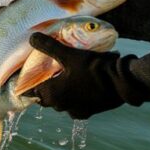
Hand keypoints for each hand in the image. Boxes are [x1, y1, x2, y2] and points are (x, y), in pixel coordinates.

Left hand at [25, 33, 149, 119]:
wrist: (124, 82)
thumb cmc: (94, 68)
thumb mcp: (70, 55)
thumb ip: (49, 47)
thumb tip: (31, 37)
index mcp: (54, 94)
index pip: (33, 92)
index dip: (28, 86)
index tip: (25, 81)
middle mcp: (63, 106)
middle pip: (47, 99)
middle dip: (44, 89)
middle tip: (44, 77)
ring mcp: (78, 111)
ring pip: (62, 103)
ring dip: (60, 93)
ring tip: (62, 79)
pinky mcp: (91, 111)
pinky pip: (76, 105)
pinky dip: (74, 97)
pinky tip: (79, 87)